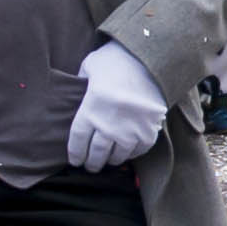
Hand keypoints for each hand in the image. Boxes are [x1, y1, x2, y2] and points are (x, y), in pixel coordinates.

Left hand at [67, 40, 167, 172]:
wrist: (151, 59)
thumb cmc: (117, 59)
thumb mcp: (90, 66)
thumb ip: (81, 82)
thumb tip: (77, 91)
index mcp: (89, 111)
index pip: (77, 142)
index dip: (75, 154)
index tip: (75, 160)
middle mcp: (108, 126)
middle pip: (96, 153)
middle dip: (92, 163)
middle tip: (90, 166)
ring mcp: (129, 131)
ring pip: (117, 156)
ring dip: (111, 161)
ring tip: (108, 161)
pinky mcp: (148, 131)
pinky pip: (138, 151)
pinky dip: (131, 155)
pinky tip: (126, 153)